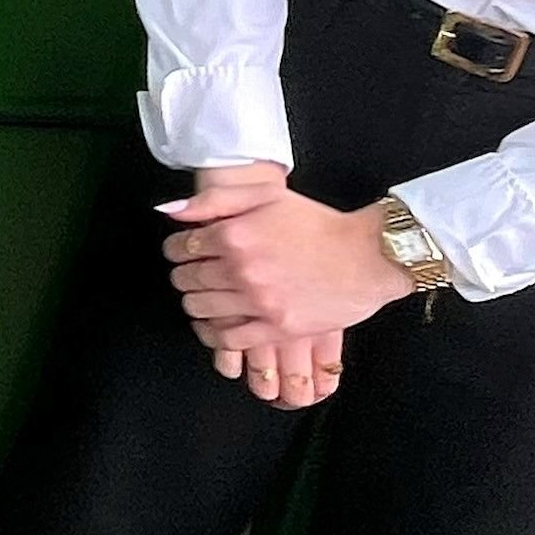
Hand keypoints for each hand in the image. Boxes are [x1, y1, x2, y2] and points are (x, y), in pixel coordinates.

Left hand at [163, 175, 410, 410]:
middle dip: (183, 275)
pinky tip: (218, 323)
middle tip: (192, 274)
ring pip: (200, 309)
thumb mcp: (266, 196)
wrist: (366, 257)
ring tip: (205, 296)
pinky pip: (226, 338)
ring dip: (195, 303)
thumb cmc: (318, 223)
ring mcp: (258, 302)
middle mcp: (241, 270)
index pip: (180, 248)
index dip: (176, 250)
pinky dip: (214, 333)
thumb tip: (168, 212)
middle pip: (186, 279)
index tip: (183, 252)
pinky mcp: (275, 328)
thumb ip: (213, 201)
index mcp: (234, 235)